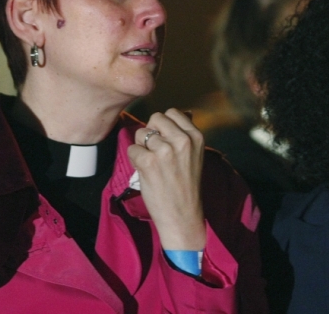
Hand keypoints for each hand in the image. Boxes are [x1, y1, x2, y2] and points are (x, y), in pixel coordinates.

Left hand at [127, 108, 205, 250]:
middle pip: (155, 118)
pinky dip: (134, 159)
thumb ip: (186, 133)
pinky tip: (145, 171)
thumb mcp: (195, 155)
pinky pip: (132, 149)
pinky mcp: (149, 162)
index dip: (163, 125)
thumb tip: (183, 112)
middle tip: (155, 151)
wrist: (183, 216)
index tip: (165, 140)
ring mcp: (165, 150)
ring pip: (141, 133)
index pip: (172, 113)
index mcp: (196, 136)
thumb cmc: (186, 186)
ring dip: (142, 147)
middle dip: (151, 132)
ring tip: (152, 164)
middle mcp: (182, 140)